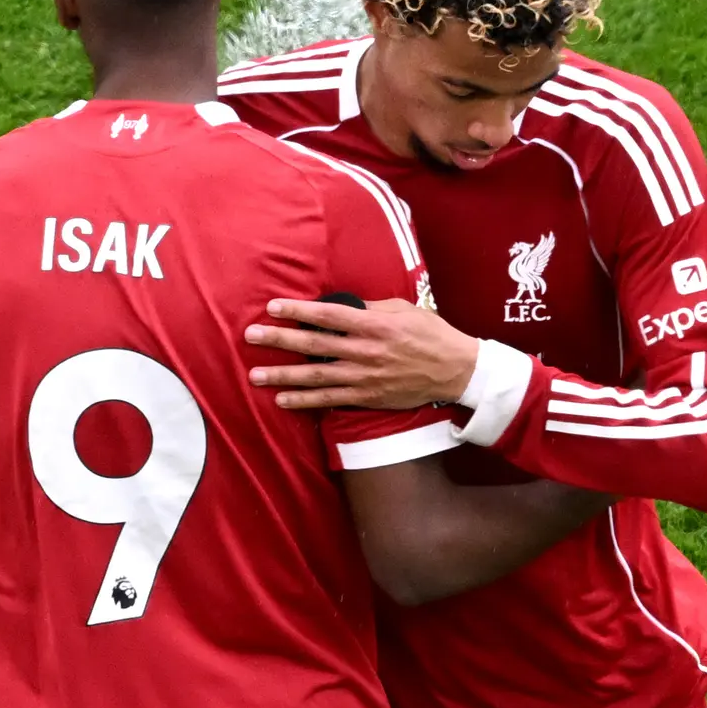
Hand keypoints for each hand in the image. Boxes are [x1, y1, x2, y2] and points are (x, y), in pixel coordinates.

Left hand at [243, 296, 484, 408]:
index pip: (328, 316)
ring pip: (317, 377)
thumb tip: (341, 306)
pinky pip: (331, 400)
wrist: (455, 370)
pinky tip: (283, 400)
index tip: (273, 307)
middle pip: (314, 346)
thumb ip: (370, 308)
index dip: (298, 311)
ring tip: (256, 376)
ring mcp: (365, 377)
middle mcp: (366, 351)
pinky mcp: (367, 397)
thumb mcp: (403, 310)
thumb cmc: (430, 334)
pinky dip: (306, 401)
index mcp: (374, 325)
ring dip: (284, 377)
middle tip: (251, 337)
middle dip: (280, 341)